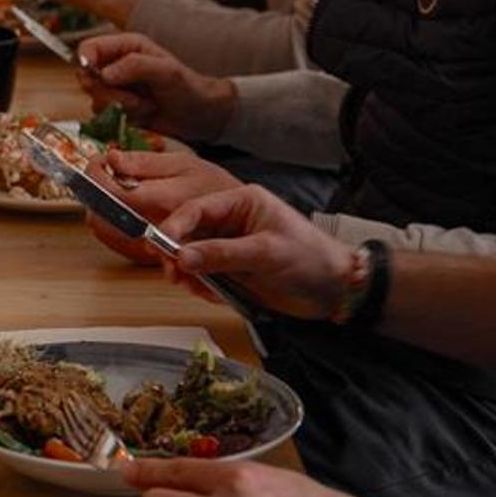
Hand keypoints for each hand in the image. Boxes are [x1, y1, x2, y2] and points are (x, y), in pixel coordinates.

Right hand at [76, 33, 236, 141]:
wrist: (200, 115)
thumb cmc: (188, 87)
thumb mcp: (166, 71)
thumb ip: (135, 66)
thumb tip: (104, 74)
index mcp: (125, 47)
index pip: (89, 48)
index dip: (86, 62)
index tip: (97, 78)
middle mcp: (116, 65)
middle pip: (87, 77)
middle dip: (108, 93)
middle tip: (133, 99)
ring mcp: (115, 88)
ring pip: (95, 99)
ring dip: (119, 107)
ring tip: (145, 106)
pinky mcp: (117, 108)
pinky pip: (104, 116)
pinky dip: (122, 118)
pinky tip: (143, 114)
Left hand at [83, 149, 242, 264]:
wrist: (241, 224)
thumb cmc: (215, 189)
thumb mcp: (185, 164)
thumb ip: (145, 163)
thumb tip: (113, 158)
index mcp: (159, 202)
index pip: (109, 193)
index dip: (94, 174)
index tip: (98, 161)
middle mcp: (150, 229)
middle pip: (98, 215)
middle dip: (96, 191)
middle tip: (107, 172)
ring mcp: (148, 248)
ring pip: (103, 230)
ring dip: (102, 207)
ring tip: (119, 186)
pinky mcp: (147, 257)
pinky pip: (115, 241)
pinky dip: (113, 221)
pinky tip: (127, 206)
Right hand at [158, 184, 357, 318]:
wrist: (335, 291)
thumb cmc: (312, 260)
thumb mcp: (265, 254)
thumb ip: (221, 254)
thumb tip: (182, 256)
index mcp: (242, 203)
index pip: (196, 208)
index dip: (174, 226)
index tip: (160, 245)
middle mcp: (231, 222)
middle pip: (187, 232)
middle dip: (176, 253)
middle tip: (174, 273)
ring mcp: (229, 246)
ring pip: (190, 256)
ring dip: (187, 273)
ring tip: (194, 286)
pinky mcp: (230, 269)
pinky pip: (202, 275)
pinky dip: (200, 286)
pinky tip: (213, 293)